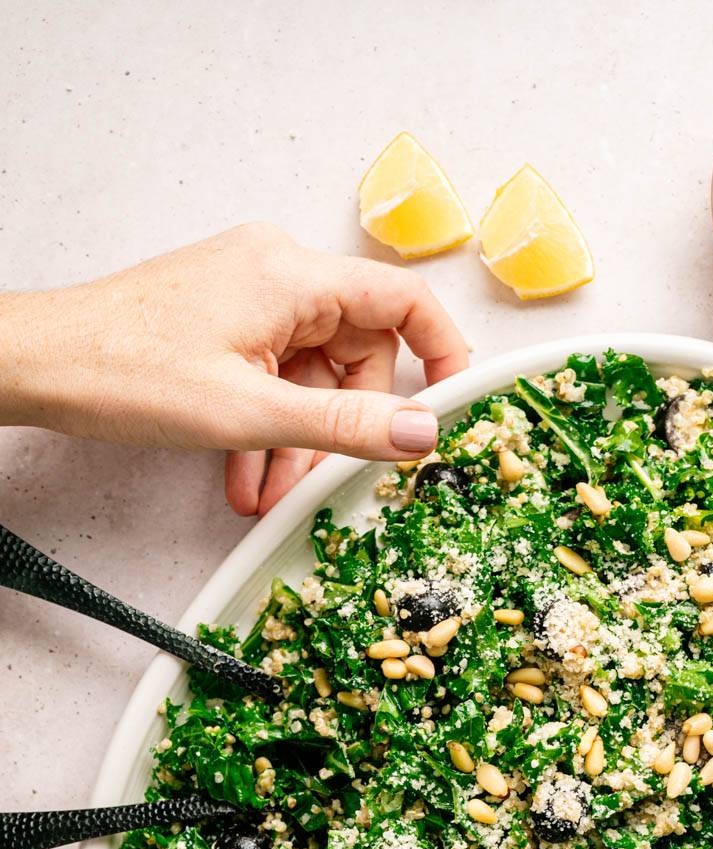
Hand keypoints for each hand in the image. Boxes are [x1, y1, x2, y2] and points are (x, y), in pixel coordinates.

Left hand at [0, 222, 468, 516]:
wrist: (38, 364)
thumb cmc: (123, 370)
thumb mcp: (250, 412)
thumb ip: (346, 424)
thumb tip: (422, 432)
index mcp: (292, 274)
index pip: (403, 300)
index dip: (441, 355)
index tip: (451, 408)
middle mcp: (277, 272)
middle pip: (356, 351)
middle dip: (342, 424)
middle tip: (320, 480)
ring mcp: (249, 294)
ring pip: (311, 373)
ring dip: (297, 439)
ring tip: (267, 491)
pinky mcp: (225, 318)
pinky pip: (274, 373)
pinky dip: (267, 425)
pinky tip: (245, 473)